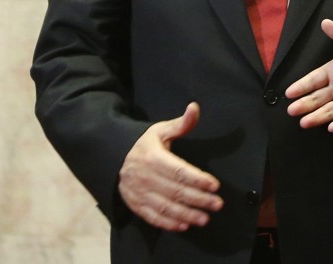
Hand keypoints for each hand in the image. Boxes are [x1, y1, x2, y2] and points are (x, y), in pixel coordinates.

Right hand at [118, 102, 222, 230]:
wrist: (115, 158)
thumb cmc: (145, 144)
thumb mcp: (160, 130)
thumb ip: (181, 124)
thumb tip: (195, 107)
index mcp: (152, 157)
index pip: (178, 170)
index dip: (197, 179)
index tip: (215, 185)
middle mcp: (144, 177)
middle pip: (175, 191)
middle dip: (198, 199)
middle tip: (217, 204)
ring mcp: (138, 193)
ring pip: (165, 206)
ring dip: (186, 214)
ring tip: (205, 218)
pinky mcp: (135, 205)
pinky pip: (152, 217)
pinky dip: (168, 223)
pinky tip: (184, 225)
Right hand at [286, 19, 332, 131]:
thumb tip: (325, 22)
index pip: (313, 79)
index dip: (302, 86)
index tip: (289, 92)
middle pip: (317, 98)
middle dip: (305, 105)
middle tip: (292, 111)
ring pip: (329, 111)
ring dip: (317, 117)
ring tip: (304, 122)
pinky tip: (331, 127)